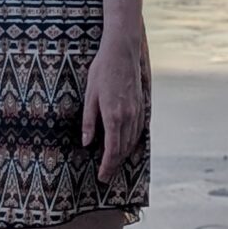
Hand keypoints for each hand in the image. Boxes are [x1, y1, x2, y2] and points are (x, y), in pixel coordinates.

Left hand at [82, 30, 146, 185]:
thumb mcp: (89, 95)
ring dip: (124, 156)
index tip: (102, 177)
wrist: (122, 51)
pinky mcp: (141, 104)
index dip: (107, 166)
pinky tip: (128, 145)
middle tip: (107, 177)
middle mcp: (128, 117)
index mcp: (113, 116)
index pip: (112, 150)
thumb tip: (86, 143)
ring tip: (116, 165)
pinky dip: (133, 142)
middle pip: (123, 149)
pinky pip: (139, 130)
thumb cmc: (102, 70)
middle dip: (115, 165)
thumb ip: (89, 121)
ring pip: (133, 141)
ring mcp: (137, 111)